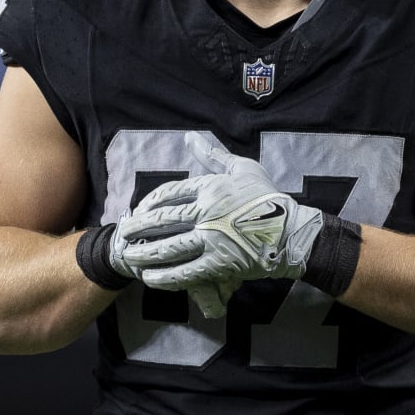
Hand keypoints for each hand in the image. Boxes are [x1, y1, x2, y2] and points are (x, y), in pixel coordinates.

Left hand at [117, 139, 324, 316]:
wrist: (291, 232)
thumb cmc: (268, 198)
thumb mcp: (243, 168)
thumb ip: (213, 154)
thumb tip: (190, 136)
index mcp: (211, 187)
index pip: (169, 193)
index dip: (149, 202)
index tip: (139, 209)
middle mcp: (207, 213)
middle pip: (162, 221)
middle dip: (137, 228)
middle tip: (123, 234)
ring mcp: (211, 240)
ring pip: (168, 248)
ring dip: (144, 254)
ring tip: (129, 257)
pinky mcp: (218, 265)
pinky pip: (184, 272)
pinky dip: (164, 276)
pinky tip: (149, 277)